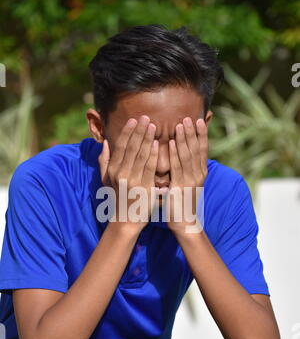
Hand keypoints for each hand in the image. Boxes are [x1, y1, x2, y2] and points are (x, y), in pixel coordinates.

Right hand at [98, 115, 158, 233]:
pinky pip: (149, 168)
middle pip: (131, 148)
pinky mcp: (143, 188)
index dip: (128, 131)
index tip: (134, 119)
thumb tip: (105, 142)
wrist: (126, 220)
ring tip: (153, 126)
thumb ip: (104, 160)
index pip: (121, 146)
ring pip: (141, 155)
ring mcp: (132, 180)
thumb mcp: (106, 180)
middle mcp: (120, 173)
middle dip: (139, 131)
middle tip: (146, 117)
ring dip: (147, 139)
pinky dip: (153, 155)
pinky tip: (158, 144)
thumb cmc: (118, 198)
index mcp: (112, 170)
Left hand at [166, 117, 207, 234]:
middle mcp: (198, 175)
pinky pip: (177, 167)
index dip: (201, 135)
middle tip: (188, 117)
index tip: (198, 120)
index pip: (202, 149)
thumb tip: (181, 154)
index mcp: (200, 173)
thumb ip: (185, 169)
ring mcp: (191, 181)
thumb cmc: (182, 203)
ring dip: (184, 139)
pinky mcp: (181, 187)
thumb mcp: (186, 183)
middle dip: (192, 132)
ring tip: (180, 124)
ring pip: (188, 155)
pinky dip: (174, 153)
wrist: (184, 223)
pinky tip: (171, 142)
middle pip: (196, 149)